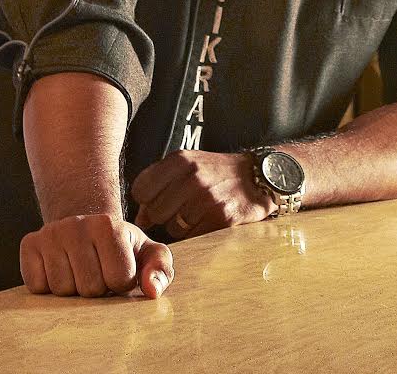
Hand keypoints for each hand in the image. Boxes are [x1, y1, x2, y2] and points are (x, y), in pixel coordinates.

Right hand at [20, 213, 173, 297]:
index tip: (119, 270)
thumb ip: (160, 270)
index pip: (119, 280)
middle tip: (97, 271)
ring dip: (73, 290)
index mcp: (109, 225)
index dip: (121, 283)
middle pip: (89, 288)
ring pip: (61, 290)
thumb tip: (151, 291)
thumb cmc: (123, 249)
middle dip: (97, 289)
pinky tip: (60, 270)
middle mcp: (76, 224)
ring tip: (80, 272)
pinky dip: (48, 288)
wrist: (86, 230)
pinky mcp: (29, 245)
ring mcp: (50, 233)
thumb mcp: (149, 254)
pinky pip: (37, 286)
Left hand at [131, 150, 273, 239]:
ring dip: (181, 226)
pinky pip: (193, 236)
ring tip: (195, 213)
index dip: (145, 199)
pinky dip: (196, 232)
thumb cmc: (216, 172)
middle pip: (155, 212)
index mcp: (180, 160)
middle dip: (163, 215)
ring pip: (173, 228)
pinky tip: (206, 220)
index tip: (156, 200)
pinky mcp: (222, 217)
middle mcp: (193, 177)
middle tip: (179, 209)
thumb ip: (159, 183)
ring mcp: (208, 198)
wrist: (257, 177)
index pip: (140, 189)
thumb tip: (140, 218)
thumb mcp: (187, 164)